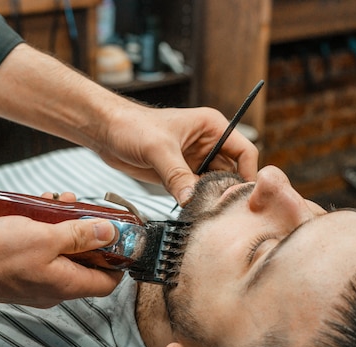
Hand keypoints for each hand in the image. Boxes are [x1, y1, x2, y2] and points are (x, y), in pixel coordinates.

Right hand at [0, 213, 121, 307]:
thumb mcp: (45, 237)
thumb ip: (80, 235)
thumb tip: (110, 233)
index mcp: (66, 285)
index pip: (108, 282)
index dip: (119, 261)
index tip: (121, 237)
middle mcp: (54, 289)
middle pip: (86, 263)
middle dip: (88, 233)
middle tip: (86, 211)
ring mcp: (37, 282)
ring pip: (63, 254)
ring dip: (65, 228)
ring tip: (59, 204)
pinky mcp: (21, 274)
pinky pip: (43, 253)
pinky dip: (45, 233)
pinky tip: (37, 212)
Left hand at [98, 106, 258, 204]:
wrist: (107, 132)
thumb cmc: (132, 125)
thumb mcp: (158, 149)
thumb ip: (177, 175)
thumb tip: (192, 200)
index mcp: (213, 126)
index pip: (245, 152)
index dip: (248, 174)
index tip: (243, 196)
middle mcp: (208, 143)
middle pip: (233, 172)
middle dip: (229, 190)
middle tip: (224, 209)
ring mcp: (195, 160)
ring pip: (215, 185)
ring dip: (212, 198)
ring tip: (208, 212)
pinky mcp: (181, 175)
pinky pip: (196, 192)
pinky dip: (196, 202)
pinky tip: (193, 212)